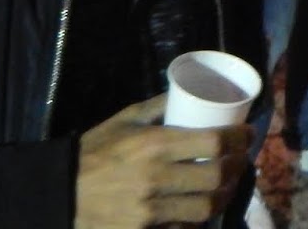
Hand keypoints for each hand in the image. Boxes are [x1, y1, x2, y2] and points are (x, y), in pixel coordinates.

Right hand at [75, 93, 252, 228]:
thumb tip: (189, 92)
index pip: (214, 143)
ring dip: (224, 194)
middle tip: (241, 159)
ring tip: (228, 183)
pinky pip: (185, 228)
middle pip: (217, 176)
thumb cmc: (93, 151)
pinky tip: (201, 206)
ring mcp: (152, 211)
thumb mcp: (124, 119)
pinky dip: (198, 218)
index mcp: (154, 145)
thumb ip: (157, 106)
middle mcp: (157, 178)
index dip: (239, 139)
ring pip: (206, 207)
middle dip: (237, 167)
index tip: (247, 133)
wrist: (60, 194)